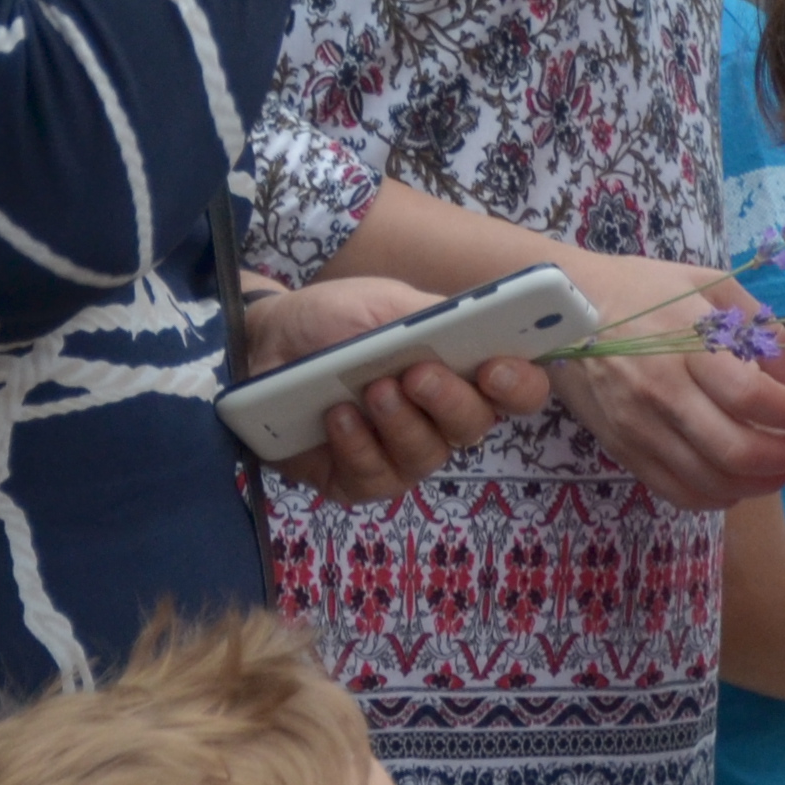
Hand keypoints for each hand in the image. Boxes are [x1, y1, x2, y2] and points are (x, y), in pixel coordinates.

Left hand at [241, 274, 551, 503]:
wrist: (265, 341)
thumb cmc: (335, 319)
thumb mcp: (386, 304)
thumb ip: (435, 318)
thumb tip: (480, 323)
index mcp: (462, 371)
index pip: (517, 389)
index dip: (519, 385)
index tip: (495, 369)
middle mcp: (441, 419)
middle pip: (475, 427)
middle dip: (450, 402)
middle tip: (416, 375)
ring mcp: (400, 454)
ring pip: (425, 457)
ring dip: (401, 423)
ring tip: (371, 391)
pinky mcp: (357, 481)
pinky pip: (373, 478)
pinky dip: (357, 446)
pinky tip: (337, 417)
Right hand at [539, 254, 784, 511]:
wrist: (558, 311)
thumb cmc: (642, 290)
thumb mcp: (708, 285)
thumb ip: (760, 327)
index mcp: (686, 345)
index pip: (753, 398)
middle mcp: (661, 393)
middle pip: (736, 451)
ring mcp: (638, 429)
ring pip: (711, 482)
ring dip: (760, 483)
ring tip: (781, 465)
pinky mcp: (623, 451)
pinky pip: (678, 493)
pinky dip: (719, 497)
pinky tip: (738, 481)